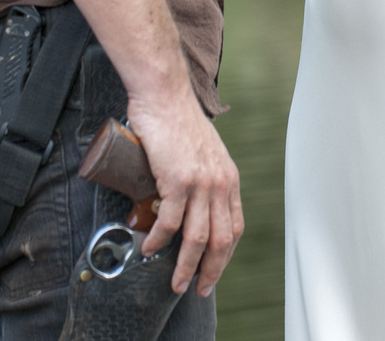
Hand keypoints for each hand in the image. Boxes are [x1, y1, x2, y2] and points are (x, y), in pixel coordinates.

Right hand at [127, 87, 243, 295]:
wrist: (165, 95)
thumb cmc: (178, 120)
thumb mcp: (204, 152)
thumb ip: (202, 176)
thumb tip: (186, 201)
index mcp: (229, 178)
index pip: (235, 226)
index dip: (226, 255)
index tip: (213, 272)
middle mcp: (220, 183)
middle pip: (222, 239)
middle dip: (210, 270)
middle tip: (197, 289)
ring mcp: (201, 183)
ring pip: (197, 238)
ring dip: (185, 265)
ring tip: (174, 281)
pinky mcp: (177, 180)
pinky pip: (170, 222)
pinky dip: (159, 241)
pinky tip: (150, 249)